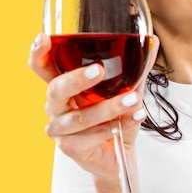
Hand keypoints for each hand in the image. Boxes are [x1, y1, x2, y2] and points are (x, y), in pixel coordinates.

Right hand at [28, 33, 157, 178]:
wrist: (121, 154)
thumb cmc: (117, 118)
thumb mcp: (128, 89)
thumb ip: (137, 68)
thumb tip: (153, 41)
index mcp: (65, 87)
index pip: (43, 67)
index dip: (38, 53)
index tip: (43, 38)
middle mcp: (57, 106)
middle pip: (56, 89)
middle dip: (78, 79)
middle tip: (100, 70)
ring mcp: (61, 129)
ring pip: (80, 117)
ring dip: (109, 107)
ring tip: (133, 100)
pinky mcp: (71, 148)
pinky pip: (90, 137)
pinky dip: (115, 127)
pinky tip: (133, 118)